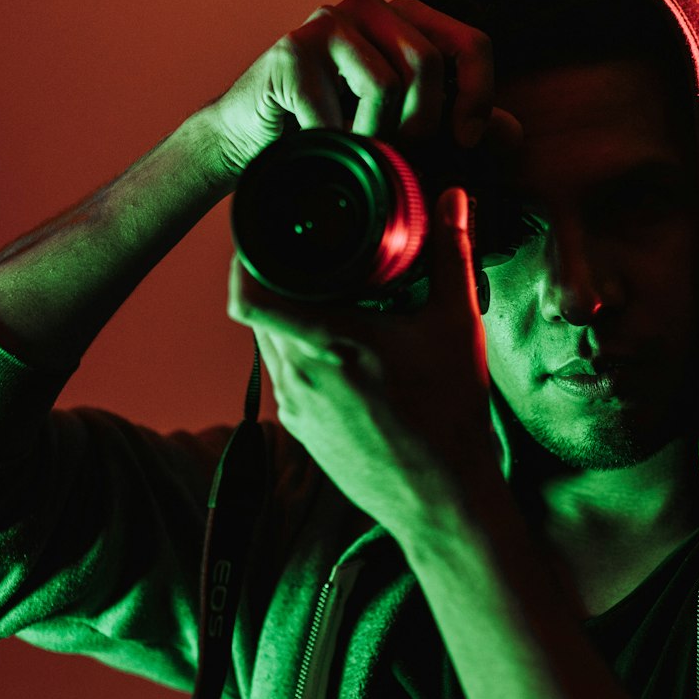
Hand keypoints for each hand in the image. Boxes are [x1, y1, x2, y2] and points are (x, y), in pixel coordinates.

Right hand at [202, 0, 518, 181]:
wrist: (255, 147)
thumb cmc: (338, 136)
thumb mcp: (409, 133)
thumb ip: (460, 128)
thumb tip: (513, 134)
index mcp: (408, 21)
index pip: (472, 42)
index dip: (478, 94)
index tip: (464, 142)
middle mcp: (371, 8)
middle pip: (428, 63)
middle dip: (421, 124)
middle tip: (398, 154)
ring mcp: (328, 21)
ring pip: (387, 83)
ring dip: (375, 136)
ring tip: (355, 148)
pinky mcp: (291, 50)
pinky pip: (337, 105)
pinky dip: (336, 141)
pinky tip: (320, 145)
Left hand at [227, 186, 501, 539]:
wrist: (442, 499)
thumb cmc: (450, 415)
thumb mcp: (457, 326)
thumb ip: (452, 254)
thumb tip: (452, 199)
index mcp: (328, 342)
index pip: (247, 295)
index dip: (241, 257)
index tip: (261, 231)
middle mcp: (299, 376)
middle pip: (256, 312)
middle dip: (273, 279)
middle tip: (306, 254)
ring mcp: (295, 408)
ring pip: (268, 345)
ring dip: (285, 317)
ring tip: (323, 298)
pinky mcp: (299, 431)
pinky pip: (283, 377)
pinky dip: (298, 354)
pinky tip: (336, 350)